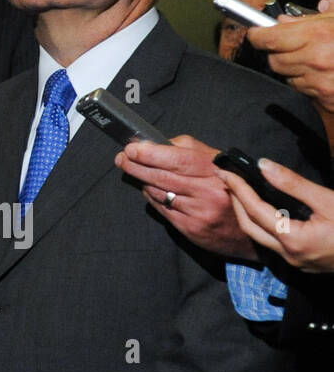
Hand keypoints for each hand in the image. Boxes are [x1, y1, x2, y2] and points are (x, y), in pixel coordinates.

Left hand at [115, 134, 257, 259]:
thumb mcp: (217, 161)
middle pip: (162, 176)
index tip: (131, 148)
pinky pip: (162, 209)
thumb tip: (154, 142)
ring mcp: (199, 212)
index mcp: (217, 171)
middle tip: (121, 158)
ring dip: (142, 180)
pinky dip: (151, 197)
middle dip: (136, 166)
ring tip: (132, 170)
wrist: (250, 228)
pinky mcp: (191, 228)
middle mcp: (209, 192)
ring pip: (159, 192)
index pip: (178, 159)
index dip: (150, 153)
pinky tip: (149, 189)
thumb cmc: (229, 187)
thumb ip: (188, 149)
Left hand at [222, 157, 333, 271]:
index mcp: (293, 240)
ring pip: (261, 238)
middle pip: (250, 227)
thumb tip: (263, 165)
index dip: (238, 189)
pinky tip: (266, 211)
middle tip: (228, 181)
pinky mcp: (307, 263)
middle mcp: (290, 255)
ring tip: (242, 192)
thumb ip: (293, 183)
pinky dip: (265, 225)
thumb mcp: (328, 200)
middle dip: (237, 203)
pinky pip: (275, 244)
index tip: (225, 171)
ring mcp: (298, 263)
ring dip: (249, 215)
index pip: (254, 210)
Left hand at [246, 0, 333, 111]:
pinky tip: (327, 75)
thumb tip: (283, 21)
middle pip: (274, 60)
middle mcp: (315, 60)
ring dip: (295, 70)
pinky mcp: (327, 100)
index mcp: (317, 35)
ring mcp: (321, 83)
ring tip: (317, 61)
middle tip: (290, 47)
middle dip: (277, 53)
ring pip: (288, 77)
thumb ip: (310, 18)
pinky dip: (310, 84)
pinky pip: (305, 92)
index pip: (267, 38)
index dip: (258, 35)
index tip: (256, 33)